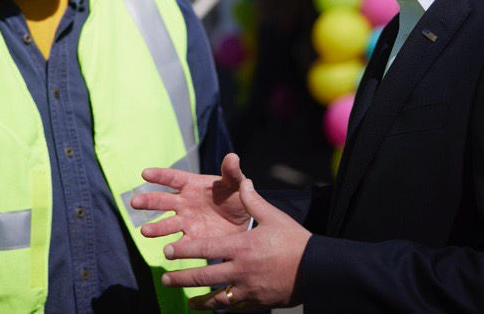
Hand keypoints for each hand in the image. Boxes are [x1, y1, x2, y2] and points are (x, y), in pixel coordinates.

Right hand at [131, 153, 250, 241]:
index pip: (172, 178)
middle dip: (148, 201)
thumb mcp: (235, 184)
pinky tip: (166, 253)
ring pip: (166, 224)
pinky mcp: (193, 240)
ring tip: (144, 231)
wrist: (244, 222)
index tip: (145, 173)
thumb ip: (231, 173)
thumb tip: (232, 157)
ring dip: (155, 228)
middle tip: (135, 202)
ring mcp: (186, 222)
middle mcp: (184, 203)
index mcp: (191, 185)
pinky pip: (181, 245)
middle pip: (162, 201)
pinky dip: (174, 249)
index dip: (159, 176)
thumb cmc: (235, 197)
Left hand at [159, 177, 310, 310]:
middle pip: (204, 277)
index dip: (184, 251)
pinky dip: (223, 308)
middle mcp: (241, 270)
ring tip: (188, 302)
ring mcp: (248, 289)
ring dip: (200, 301)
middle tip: (166, 278)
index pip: (205, 249)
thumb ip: (253, 201)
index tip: (167, 252)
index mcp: (241, 247)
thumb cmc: (295, 240)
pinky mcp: (258, 302)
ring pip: (217, 298)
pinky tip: (215, 309)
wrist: (317, 269)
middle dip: (182, 278)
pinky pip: (235, 308)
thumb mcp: (273, 217)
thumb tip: (244, 181)